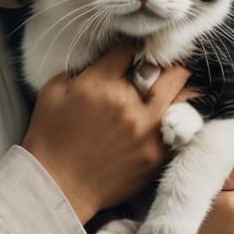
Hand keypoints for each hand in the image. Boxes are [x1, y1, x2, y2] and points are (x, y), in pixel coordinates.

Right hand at [22, 40, 191, 222]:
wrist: (57, 186)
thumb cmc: (50, 136)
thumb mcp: (54, 89)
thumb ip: (83, 68)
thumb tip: (107, 58)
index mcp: (101, 83)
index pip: (130, 49)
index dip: (130, 48)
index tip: (130, 53)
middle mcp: (129, 104)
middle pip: (168, 68)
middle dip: (163, 64)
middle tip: (157, 68)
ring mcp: (147, 131)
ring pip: (182, 94)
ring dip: (176, 88)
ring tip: (169, 88)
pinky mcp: (156, 155)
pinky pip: (179, 126)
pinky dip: (177, 116)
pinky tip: (171, 113)